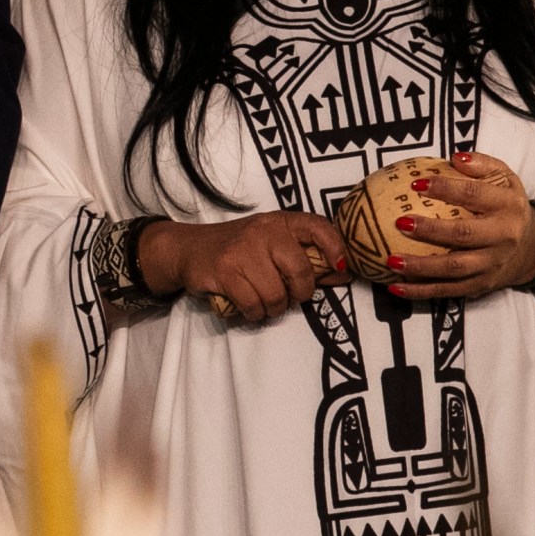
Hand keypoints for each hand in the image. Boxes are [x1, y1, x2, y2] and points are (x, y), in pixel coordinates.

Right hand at [140, 211, 347, 322]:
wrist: (189, 248)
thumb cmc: (240, 250)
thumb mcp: (272, 245)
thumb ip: (307, 259)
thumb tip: (344, 274)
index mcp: (279, 222)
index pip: (317, 226)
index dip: (334, 248)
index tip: (340, 269)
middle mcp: (263, 231)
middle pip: (299, 272)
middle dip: (298, 294)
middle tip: (288, 297)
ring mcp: (242, 251)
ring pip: (276, 294)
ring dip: (273, 308)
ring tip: (263, 302)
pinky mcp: (224, 271)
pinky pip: (253, 304)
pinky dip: (254, 313)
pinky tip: (249, 307)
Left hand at [385, 151, 534, 299]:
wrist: (530, 247)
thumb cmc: (505, 205)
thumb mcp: (504, 178)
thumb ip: (481, 165)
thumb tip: (454, 158)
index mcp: (507, 206)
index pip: (474, 195)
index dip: (445, 188)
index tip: (415, 184)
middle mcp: (502, 237)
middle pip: (464, 235)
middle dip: (431, 231)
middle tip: (400, 223)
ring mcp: (491, 265)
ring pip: (454, 269)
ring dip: (421, 267)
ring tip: (391, 261)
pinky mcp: (480, 285)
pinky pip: (448, 291)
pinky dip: (421, 291)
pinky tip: (395, 287)